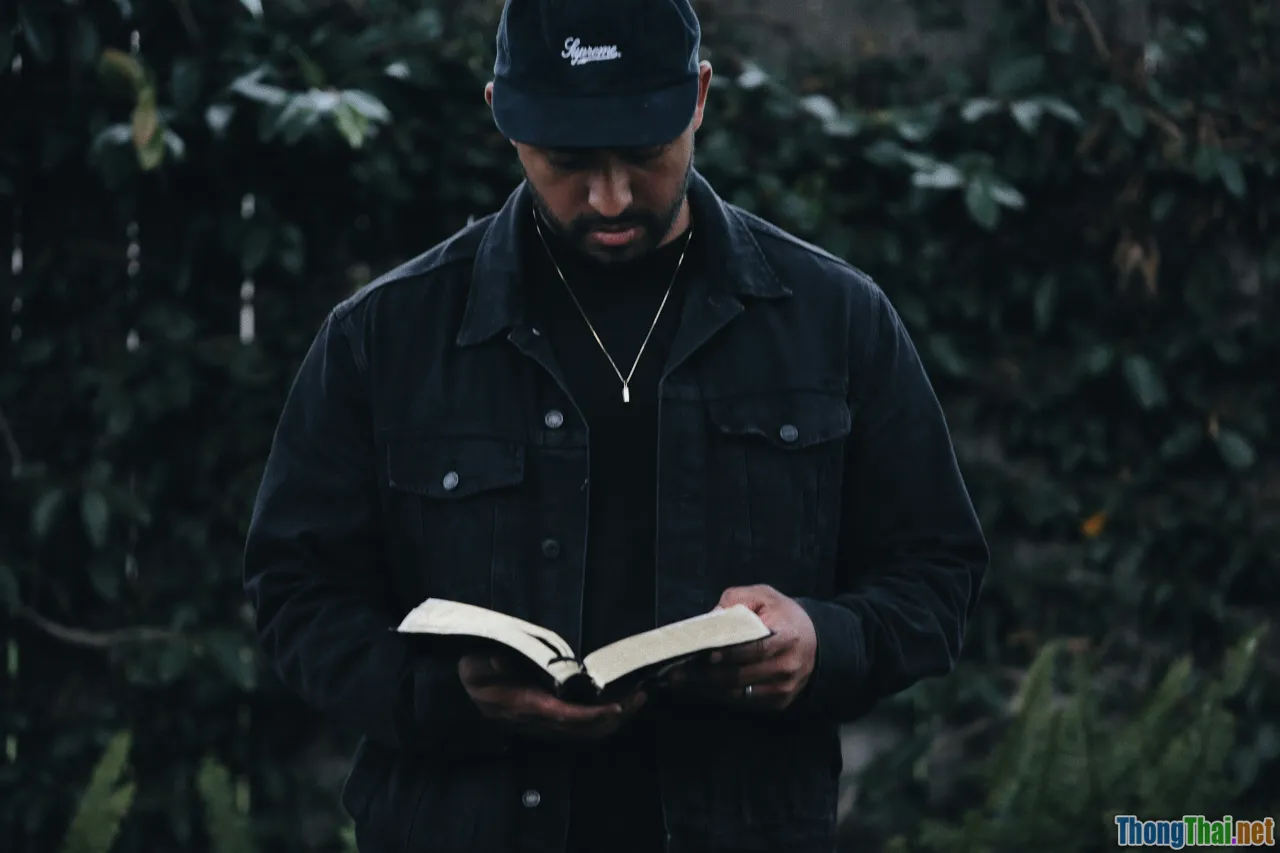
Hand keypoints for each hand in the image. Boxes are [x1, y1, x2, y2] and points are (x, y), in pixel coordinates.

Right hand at [458, 652, 646, 741]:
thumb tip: (502, 662)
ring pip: (587, 731)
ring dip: (613, 719)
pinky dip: (603, 719)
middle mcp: (540, 721)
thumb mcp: (476, 665)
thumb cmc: (475, 674)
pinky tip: (616, 705)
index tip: (618, 707)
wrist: (464, 693)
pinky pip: (582, 727)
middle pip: (585, 729)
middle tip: (640, 696)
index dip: (594, 715)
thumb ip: (490, 664)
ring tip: (636, 698)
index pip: (566, 716)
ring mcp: (546, 725)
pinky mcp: (550, 722)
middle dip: (616, 716)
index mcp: (527, 706)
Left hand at [665, 584, 817, 710]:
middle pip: (741, 676)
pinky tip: (702, 687)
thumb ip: (736, 601)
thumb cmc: (784, 616)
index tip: (705, 654)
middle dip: (706, 675)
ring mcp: (784, 688)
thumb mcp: (764, 596)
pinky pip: (744, 703)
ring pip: (738, 694)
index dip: (729, 654)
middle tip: (677, 672)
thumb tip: (711, 618)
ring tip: (682, 681)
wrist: (816, 641)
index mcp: (786, 636)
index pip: (755, 648)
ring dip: (708, 689)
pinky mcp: (778, 702)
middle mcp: (787, 666)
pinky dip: (720, 696)